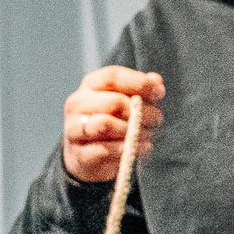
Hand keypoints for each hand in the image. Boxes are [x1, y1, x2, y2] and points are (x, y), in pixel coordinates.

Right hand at [60, 67, 163, 182]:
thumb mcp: (129, 102)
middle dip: (142, 112)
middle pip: (114, 102)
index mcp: (91, 85)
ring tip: (149, 134)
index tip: (160, 92)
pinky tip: (144, 148)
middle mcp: (78, 104)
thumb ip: (143, 89)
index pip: (112, 77)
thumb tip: (156, 80)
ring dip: (134, 131)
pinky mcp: (78, 153)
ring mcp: (74, 129)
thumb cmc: (116, 121)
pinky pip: (104, 150)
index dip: (139, 83)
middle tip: (157, 120)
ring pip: (106, 125)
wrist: (91, 157)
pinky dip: (128, 149)